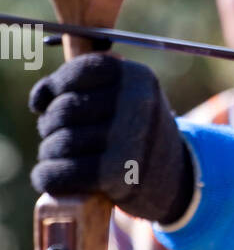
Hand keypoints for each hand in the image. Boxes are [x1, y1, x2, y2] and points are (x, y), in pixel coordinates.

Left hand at [28, 53, 193, 223]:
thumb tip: (39, 100)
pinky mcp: (116, 174)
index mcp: (138, 78)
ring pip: (59, 142)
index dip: (57, 86)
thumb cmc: (138, 133)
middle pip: (65, 109)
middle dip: (50, 125)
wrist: (177, 179)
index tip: (48, 103)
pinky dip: (47, 175)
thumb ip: (83, 86)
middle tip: (56, 136)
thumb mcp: (126, 99)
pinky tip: (49, 176)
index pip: (81, 70)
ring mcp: (128, 139)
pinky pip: (60, 171)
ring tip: (59, 157)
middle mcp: (136, 104)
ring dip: (49, 153)